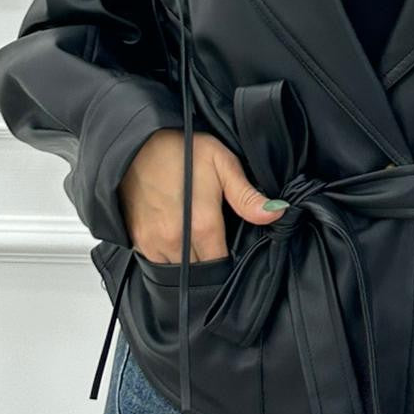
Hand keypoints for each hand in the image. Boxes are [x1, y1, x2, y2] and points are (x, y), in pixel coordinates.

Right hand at [117, 129, 289, 263]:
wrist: (138, 143)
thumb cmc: (183, 149)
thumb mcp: (222, 163)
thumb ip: (247, 196)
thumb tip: (276, 213)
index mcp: (202, 225)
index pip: (221, 265)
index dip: (229, 260)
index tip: (231, 247)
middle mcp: (176, 240)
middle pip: (199, 271)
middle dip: (209, 262)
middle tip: (213, 240)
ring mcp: (154, 242)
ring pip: (177, 270)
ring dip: (187, 261)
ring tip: (193, 238)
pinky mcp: (137, 240)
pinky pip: (156, 262)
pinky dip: (167, 256)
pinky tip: (174, 235)